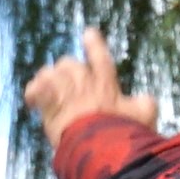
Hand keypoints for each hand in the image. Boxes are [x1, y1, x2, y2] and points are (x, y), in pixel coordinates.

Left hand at [24, 26, 158, 154]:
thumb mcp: (145, 117)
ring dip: (48, 80)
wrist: (100, 146)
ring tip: (47, 90)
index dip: (94, 43)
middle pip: (68, 63)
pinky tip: (32, 102)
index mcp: (105, 83)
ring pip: (49, 73)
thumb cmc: (123, 132)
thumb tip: (147, 99)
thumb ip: (146, 104)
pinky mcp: (49, 105)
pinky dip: (33, 94)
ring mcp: (64, 91)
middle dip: (66, 71)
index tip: (88, 32)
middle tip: (65, 83)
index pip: (100, 56)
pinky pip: (35, 91)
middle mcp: (83, 82)